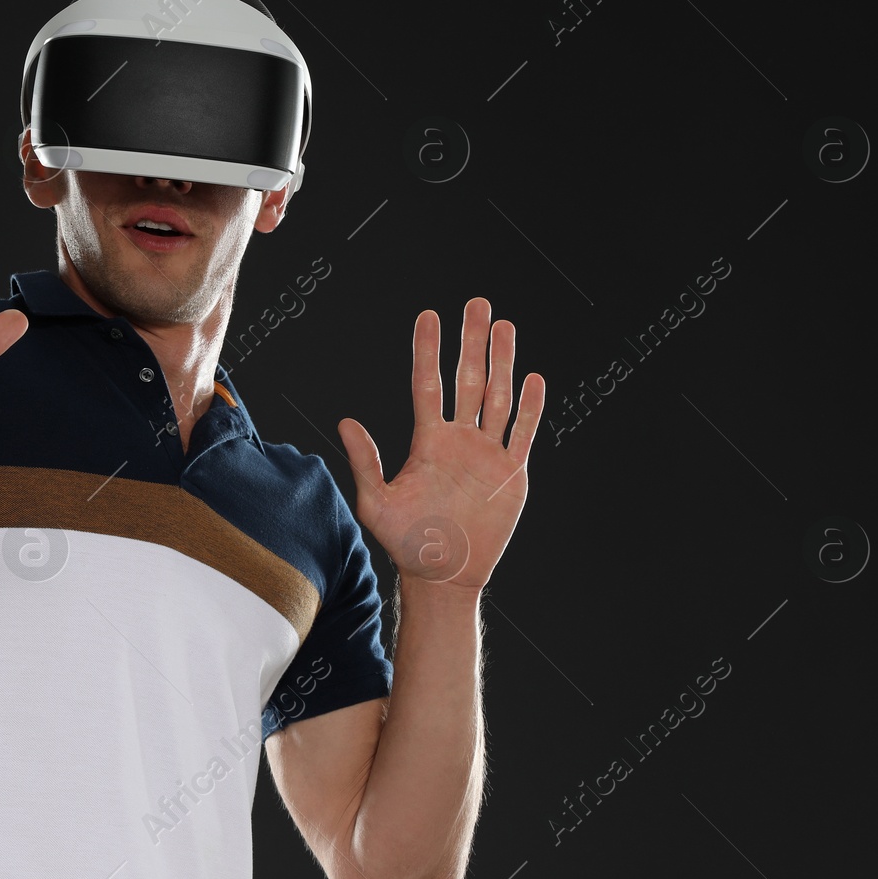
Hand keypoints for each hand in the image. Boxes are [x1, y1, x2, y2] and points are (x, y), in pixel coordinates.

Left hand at [337, 298, 544, 590]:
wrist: (444, 575)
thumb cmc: (406, 542)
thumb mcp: (376, 503)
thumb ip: (365, 462)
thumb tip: (345, 422)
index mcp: (427, 440)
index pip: (428, 384)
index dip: (428, 350)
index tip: (429, 315)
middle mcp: (458, 439)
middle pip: (468, 380)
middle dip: (472, 342)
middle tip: (478, 304)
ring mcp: (487, 453)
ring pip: (498, 398)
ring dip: (502, 363)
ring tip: (505, 327)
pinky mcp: (511, 473)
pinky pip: (522, 433)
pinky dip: (529, 408)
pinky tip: (532, 379)